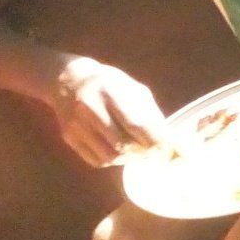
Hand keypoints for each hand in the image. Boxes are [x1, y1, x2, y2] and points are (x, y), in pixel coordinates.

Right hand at [49, 57, 166, 166]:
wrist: (67, 79)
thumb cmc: (110, 84)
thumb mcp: (133, 89)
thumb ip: (152, 114)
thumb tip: (173, 142)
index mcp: (111, 91)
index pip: (138, 124)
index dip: (156, 140)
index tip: (168, 147)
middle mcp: (91, 108)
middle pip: (123, 144)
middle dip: (144, 152)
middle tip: (154, 151)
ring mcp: (77, 125)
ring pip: (110, 156)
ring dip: (130, 159)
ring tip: (137, 151)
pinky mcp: (69, 138)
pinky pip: (96, 160)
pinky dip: (113, 161)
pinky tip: (119, 151)